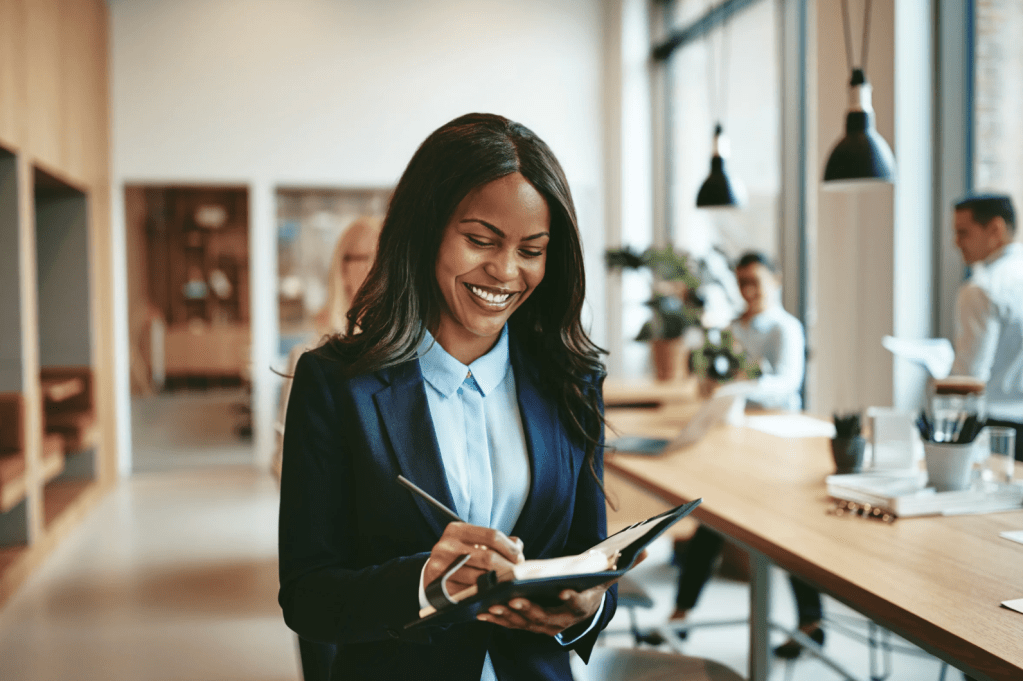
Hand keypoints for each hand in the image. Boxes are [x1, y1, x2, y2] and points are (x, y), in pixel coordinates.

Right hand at [424, 523, 524, 593]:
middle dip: (508, 568)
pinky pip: (470, 593)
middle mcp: (446, 546)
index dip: (510, 549)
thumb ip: (496, 542)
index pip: (492, 535)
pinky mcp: (440, 588)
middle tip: (518, 575)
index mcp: (456, 530)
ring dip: (499, 583)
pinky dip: (485, 594)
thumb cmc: (459, 556)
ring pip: (480, 578)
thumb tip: (518, 547)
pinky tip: (493, 594)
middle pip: (488, 557)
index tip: (520, 558)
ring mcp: (441, 567)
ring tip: (509, 585)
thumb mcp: (473, 542)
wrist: (431, 575)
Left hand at [477, 549, 648, 635]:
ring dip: (508, 617)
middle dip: (529, 610)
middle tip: (513, 600)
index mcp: (583, 606)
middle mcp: (564, 621)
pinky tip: (482, 612)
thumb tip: (647, 548)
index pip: (578, 604)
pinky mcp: (529, 625)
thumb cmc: (592, 585)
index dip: (572, 598)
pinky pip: (512, 625)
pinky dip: (498, 620)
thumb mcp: (610, 574)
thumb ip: (626, 562)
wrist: (584, 605)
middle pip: (546, 618)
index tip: (563, 591)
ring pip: (526, 624)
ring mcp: (546, 625)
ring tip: (493, 606)